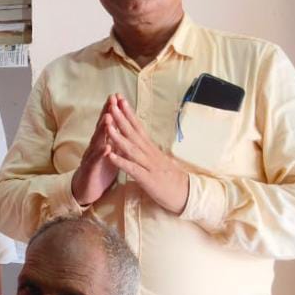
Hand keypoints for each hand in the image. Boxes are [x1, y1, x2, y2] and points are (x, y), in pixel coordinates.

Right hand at [71, 95, 120, 205]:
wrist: (85, 190)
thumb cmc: (100, 170)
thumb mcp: (109, 152)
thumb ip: (114, 139)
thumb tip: (122, 124)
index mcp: (102, 142)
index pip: (107, 123)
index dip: (112, 109)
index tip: (118, 96)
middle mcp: (95, 146)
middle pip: (101, 127)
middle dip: (106, 112)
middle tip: (112, 99)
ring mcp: (91, 156)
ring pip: (97, 141)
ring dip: (103, 129)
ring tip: (109, 118)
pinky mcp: (90, 169)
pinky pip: (95, 161)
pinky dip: (101, 154)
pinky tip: (106, 147)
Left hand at [104, 94, 189, 213]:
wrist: (187, 195)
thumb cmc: (170, 178)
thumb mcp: (157, 159)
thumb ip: (147, 149)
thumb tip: (137, 137)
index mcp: (150, 148)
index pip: (138, 127)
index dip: (128, 113)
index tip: (119, 99)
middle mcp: (149, 153)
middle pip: (133, 133)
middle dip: (121, 118)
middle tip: (111, 103)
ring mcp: (148, 165)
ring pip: (131, 148)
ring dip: (118, 136)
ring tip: (107, 125)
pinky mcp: (147, 179)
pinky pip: (132, 169)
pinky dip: (121, 161)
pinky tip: (110, 155)